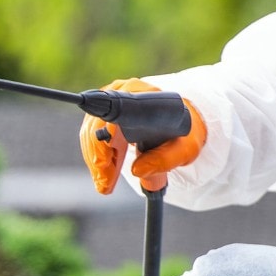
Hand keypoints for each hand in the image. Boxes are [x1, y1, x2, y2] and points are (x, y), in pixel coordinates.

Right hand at [79, 79, 204, 193]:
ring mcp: (111, 101)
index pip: (116, 112)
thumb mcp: (185, 149)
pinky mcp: (106, 113)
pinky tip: (106, 172)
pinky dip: (97, 157)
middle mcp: (122, 92)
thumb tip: (137, 171)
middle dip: (99, 158)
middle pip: (99, 124)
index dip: (105, 136)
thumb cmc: (185, 134)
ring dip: (96, 161)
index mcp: (143, 96)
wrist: (184, 123)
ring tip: (105, 183)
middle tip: (105, 183)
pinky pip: (92, 135)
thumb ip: (165, 160)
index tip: (104, 160)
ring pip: (91, 132)